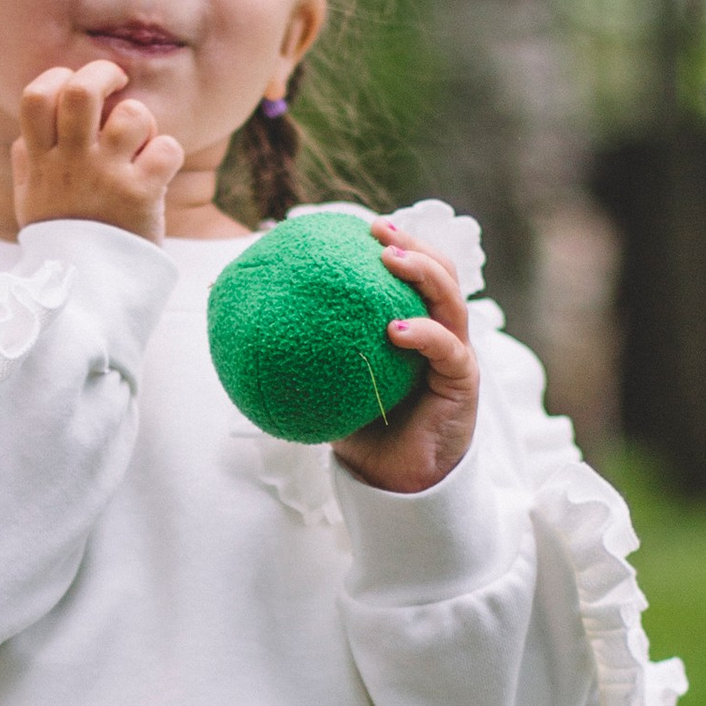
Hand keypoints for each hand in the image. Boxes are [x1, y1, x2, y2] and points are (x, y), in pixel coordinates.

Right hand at [10, 63, 182, 241]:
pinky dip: (168, 155)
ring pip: (134, 114)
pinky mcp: (142, 195)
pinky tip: (157, 175)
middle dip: (104, 72)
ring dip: (143, 121)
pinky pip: (167, 149)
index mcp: (41, 160)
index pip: (36, 96)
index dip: (57, 77)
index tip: (71, 83)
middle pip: (82, 90)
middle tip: (117, 81)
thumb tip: (26, 134)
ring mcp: (107, 177)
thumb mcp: (30, 202)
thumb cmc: (61, 241)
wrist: (85, 292)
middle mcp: (72, 163)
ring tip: (140, 144)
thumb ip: (26, 163)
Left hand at [332, 221, 481, 494]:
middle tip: (379, 230)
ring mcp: (455, 354)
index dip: (396, 244)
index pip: (413, 275)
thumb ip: (306, 356)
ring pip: (452, 300)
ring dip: (425, 272)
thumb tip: (243, 328)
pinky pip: (447, 349)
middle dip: (414, 243)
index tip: (363, 225)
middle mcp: (440, 333)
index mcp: (414, 326)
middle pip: (440, 273)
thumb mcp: (329, 386)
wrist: (395, 480)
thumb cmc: (363, 431)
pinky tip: (396, 330)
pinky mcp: (462, 382)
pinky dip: (423, 334)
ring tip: (392, 258)